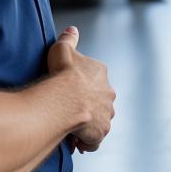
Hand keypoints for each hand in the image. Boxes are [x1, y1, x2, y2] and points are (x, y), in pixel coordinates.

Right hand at [47, 26, 115, 150]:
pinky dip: (87, 141)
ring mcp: (106, 114)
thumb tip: (72, 30)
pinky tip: (75, 141)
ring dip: (87, 124)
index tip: (69, 91)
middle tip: (70, 110)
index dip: (81, 85)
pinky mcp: (101, 131)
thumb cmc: (63, 74)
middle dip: (87, 105)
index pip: (94, 79)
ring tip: (71, 127)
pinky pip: (95, 139)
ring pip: (98, 119)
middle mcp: (108, 93)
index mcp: (100, 73)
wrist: (65, 99)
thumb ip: (69, 38)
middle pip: (98, 100)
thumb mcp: (63, 49)